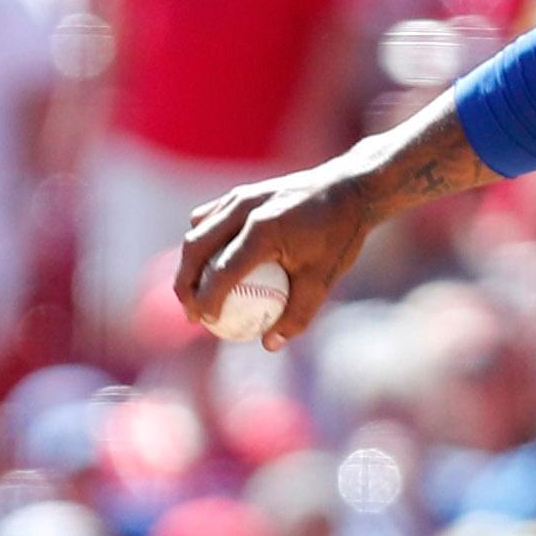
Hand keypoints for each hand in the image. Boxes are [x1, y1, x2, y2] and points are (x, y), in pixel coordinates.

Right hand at [174, 158, 381, 348]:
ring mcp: (240, 197)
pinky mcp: (241, 193)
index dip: (207, 300)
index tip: (205, 322)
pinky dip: (202, 242)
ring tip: (194, 294)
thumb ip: (297, 315)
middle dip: (185, 284)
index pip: (222, 270)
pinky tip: (209, 265)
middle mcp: (244, 208)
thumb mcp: (323, 280)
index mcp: (263, 230)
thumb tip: (269, 344)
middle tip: (191, 314)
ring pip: (198, 231)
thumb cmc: (339, 236)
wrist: (350, 190)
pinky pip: (209, 218)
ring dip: (189, 263)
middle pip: (196, 248)